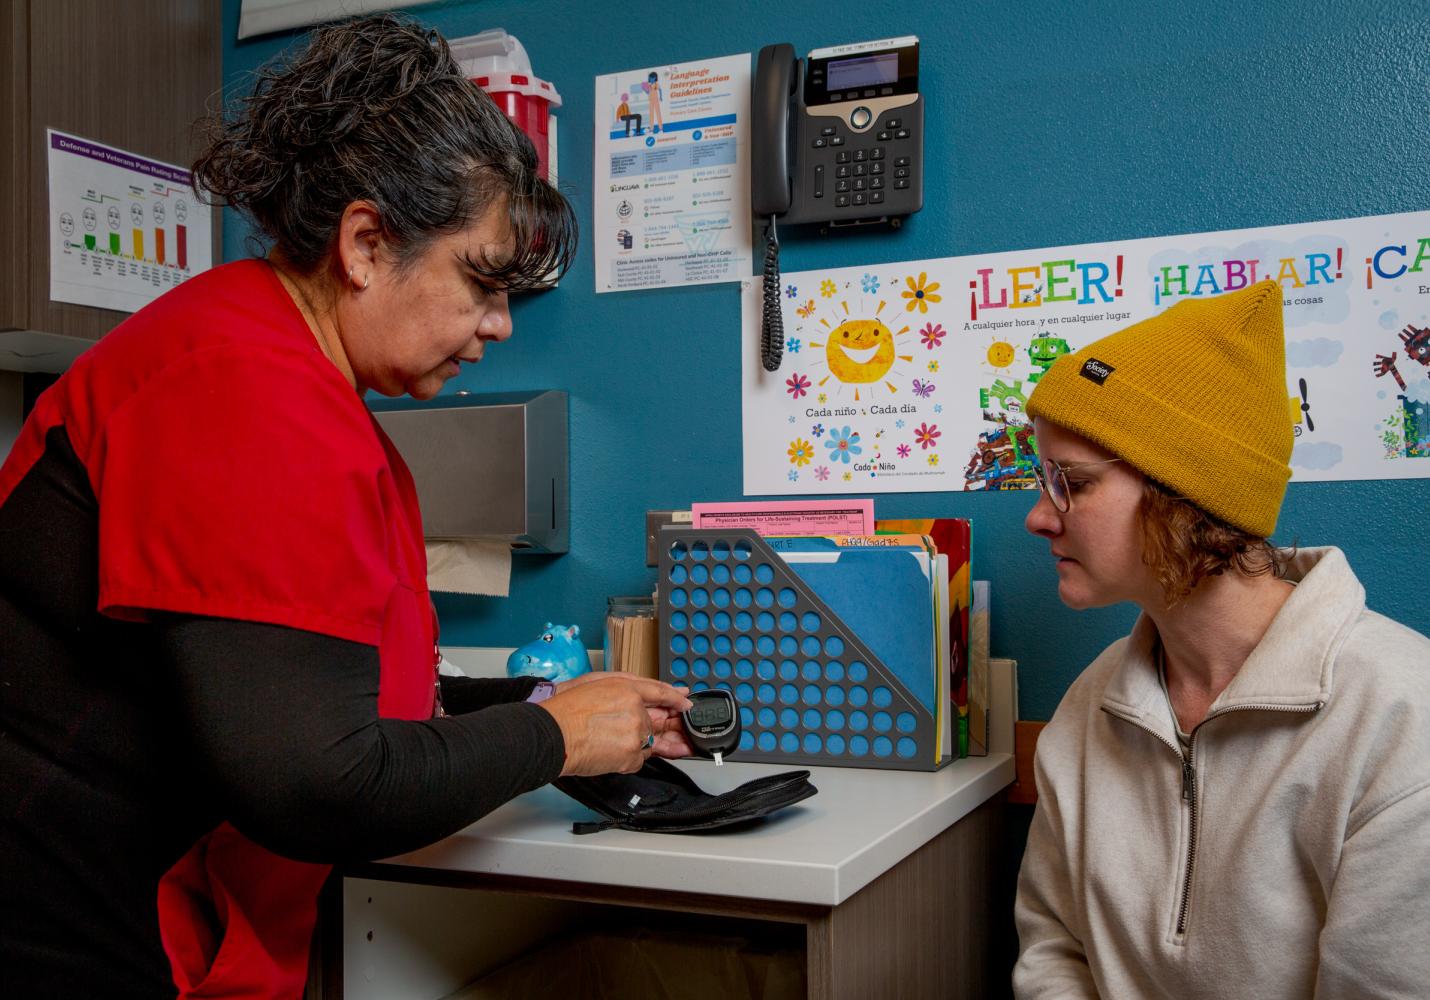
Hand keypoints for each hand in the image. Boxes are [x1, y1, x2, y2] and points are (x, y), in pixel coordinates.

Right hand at [538, 674, 692, 776]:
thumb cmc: (566, 710)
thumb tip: (645, 695)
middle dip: (657, 729)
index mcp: (627, 689)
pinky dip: (628, 758)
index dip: (674, 697)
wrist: (553, 735)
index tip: (686, 702)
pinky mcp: (632, 755)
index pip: (659, 691)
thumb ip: (624, 687)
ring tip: (616, 743)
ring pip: (648, 742)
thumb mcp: (595, 683)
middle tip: (656, 732)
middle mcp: (636, 710)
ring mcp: (636, 733)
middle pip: (655, 722)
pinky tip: (610, 752)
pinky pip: (639, 758)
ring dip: (639, 745)